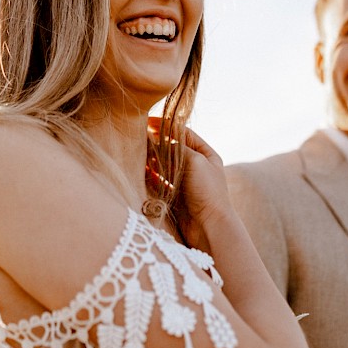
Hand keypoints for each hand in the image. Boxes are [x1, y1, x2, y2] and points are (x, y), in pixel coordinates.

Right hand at [148, 119, 233, 252]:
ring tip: (138, 154)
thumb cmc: (207, 191)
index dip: (166, 126)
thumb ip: (176, 148)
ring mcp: (185, 181)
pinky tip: (140, 171)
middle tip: (139, 138)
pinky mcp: (175, 195)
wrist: (209, 226)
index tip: (148, 121)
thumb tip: (157, 139)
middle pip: (172, 149)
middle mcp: (196, 166)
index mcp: (206, 154)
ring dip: (152, 159)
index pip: (183, 133)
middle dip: (156, 143)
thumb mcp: (195, 161)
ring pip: (164, 165)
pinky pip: (159, 181)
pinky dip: (150, 175)